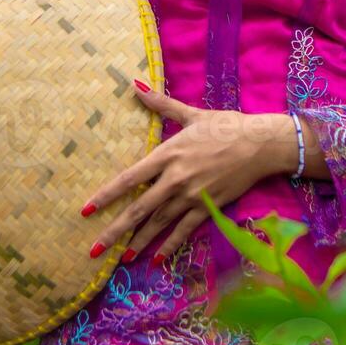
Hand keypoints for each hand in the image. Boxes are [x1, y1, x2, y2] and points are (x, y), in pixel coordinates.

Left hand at [79, 80, 298, 263]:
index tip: (87, 210)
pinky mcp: (208, 207)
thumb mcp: (190, 114)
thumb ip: (160, 104)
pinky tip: (157, 260)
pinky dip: (170, 245)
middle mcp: (175, 178)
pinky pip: (184, 230)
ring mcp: (191, 196)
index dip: (107, 196)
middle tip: (94, 250)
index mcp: (168, 154)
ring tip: (122, 258)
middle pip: (139, 209)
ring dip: (140, 241)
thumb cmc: (224, 125)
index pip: (129, 178)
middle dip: (115, 231)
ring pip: (159, 223)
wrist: (258, 144)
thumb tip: (134, 84)